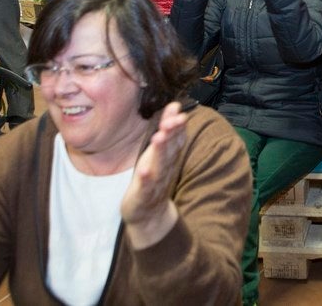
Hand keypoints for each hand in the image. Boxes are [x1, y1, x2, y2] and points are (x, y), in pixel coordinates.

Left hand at [121, 102, 187, 248]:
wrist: (149, 215)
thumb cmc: (153, 178)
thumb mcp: (160, 152)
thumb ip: (168, 129)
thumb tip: (175, 105)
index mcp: (169, 156)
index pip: (176, 137)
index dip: (177, 123)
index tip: (177, 109)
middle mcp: (166, 167)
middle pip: (171, 149)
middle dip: (172, 133)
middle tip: (174, 119)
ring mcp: (156, 182)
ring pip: (160, 165)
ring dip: (161, 151)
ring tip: (159, 137)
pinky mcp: (144, 195)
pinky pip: (146, 187)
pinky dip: (147, 179)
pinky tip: (144, 170)